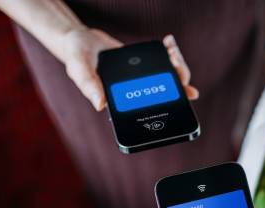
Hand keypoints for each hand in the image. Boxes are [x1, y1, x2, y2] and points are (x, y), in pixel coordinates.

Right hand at [60, 29, 198, 110]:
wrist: (82, 41)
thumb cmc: (77, 58)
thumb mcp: (79, 70)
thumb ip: (88, 85)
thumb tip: (100, 105)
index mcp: (125, 102)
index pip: (152, 108)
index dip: (173, 103)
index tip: (187, 91)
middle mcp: (137, 94)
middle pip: (168, 92)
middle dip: (179, 78)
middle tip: (175, 60)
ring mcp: (143, 81)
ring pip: (169, 78)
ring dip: (177, 65)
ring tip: (172, 50)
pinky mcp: (145, 67)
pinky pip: (163, 64)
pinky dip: (169, 54)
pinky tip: (168, 43)